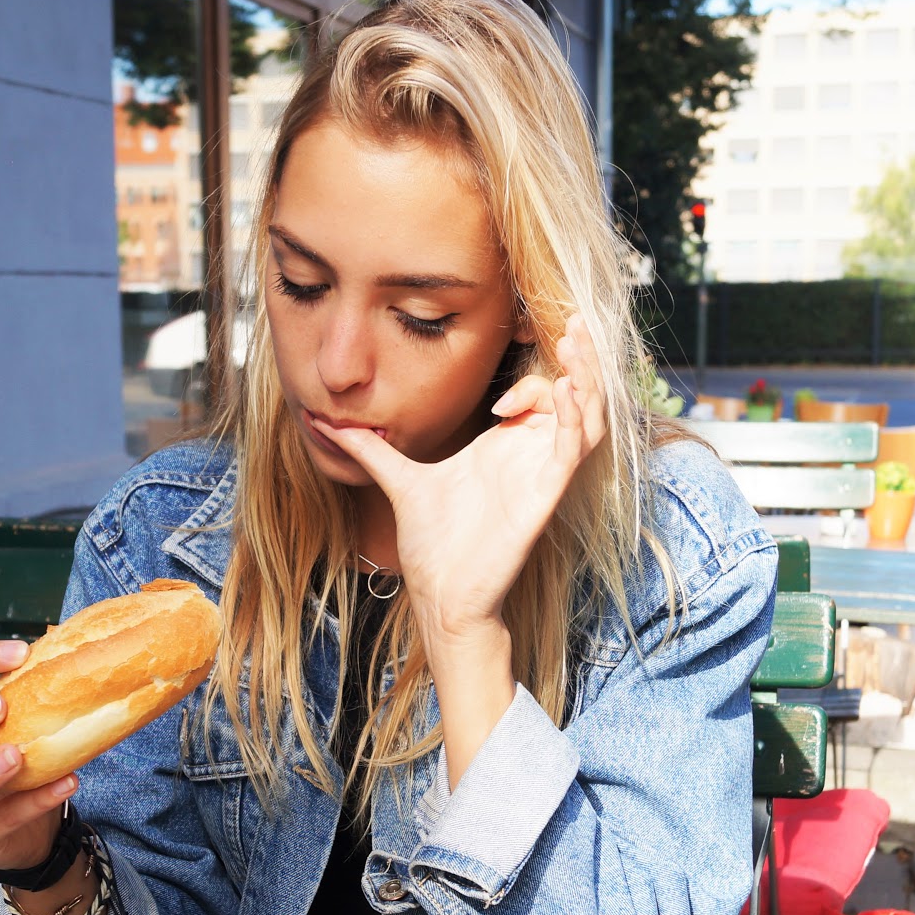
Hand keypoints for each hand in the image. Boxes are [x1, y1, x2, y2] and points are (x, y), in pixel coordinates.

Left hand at [320, 317, 608, 643]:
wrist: (440, 594)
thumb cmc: (432, 545)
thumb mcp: (398, 481)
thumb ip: (371, 450)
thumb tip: (327, 425)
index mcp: (503, 449)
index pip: (537, 397)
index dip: (527, 383)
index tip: (497, 398)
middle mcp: (529, 458)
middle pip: (573, 398)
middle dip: (577, 359)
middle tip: (576, 321)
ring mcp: (541, 476)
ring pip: (587, 418)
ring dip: (587, 380)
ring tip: (578, 342)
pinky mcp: (544, 497)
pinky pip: (572, 451)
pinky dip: (574, 419)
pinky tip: (565, 391)